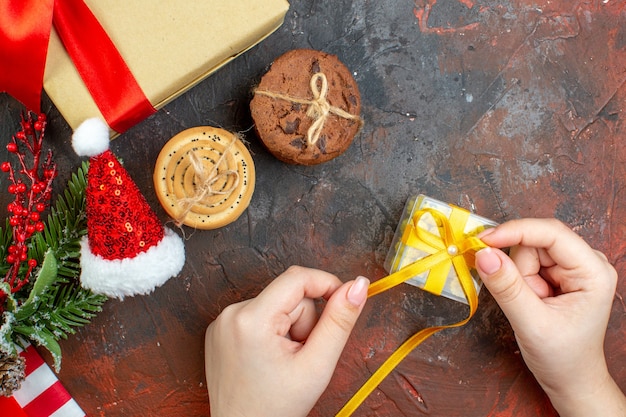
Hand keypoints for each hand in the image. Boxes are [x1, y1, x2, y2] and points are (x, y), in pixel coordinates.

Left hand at [204, 266, 368, 416]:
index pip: (298, 277)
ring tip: (283, 361)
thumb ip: (340, 321)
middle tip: (301, 356)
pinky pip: (259, 315)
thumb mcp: (317, 365)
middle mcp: (231, 314)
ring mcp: (222, 322)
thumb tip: (358, 285)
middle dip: (305, 321)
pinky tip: (268, 359)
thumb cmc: (276, 408)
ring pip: (276, 305)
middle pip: (289, 295)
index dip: (327, 285)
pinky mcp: (220, 329)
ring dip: (289, 328)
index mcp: (252, 319)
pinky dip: (271, 332)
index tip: (344, 303)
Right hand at [475, 218, 625, 415]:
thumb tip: (483, 254)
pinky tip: (530, 300)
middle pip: (536, 241)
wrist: (571, 379)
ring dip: (518, 277)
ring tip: (530, 305)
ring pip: (527, 252)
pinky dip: (518, 280)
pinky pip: (525, 262)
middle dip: (518, 268)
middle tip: (521, 299)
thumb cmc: (562, 358)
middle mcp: (586, 262)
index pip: (552, 234)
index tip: (483, 241)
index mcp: (593, 272)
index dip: (515, 231)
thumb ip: (507, 287)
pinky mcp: (558, 272)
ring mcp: (572, 266)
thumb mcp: (531, 324)